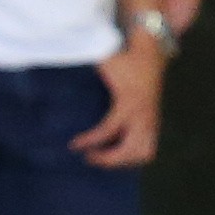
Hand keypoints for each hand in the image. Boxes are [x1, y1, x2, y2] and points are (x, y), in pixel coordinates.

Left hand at [74, 37, 161, 169]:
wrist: (152, 53)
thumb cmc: (125, 58)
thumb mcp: (104, 63)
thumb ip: (85, 73)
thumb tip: (60, 76)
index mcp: (128, 103)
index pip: (107, 130)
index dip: (90, 141)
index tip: (73, 146)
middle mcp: (142, 116)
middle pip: (129, 152)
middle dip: (108, 160)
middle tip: (89, 157)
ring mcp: (151, 121)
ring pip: (144, 154)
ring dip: (124, 161)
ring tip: (104, 159)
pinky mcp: (154, 123)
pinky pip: (149, 148)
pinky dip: (134, 156)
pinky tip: (119, 154)